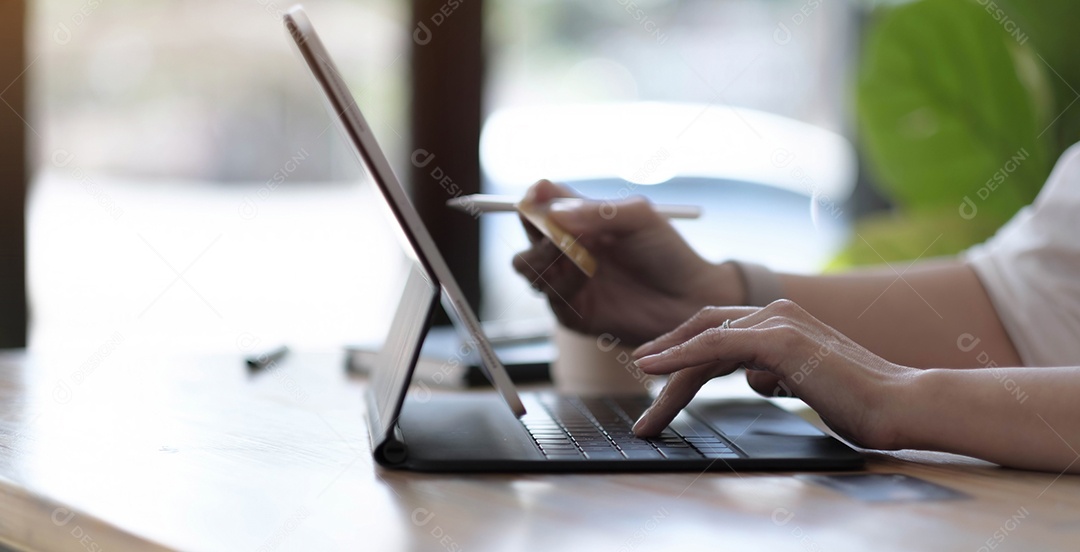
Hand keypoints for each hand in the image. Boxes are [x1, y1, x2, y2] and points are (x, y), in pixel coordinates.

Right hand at [512, 180, 742, 344]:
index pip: (541, 204)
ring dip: (543, 255)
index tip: (539, 194)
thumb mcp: (638, 218)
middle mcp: (568, 249)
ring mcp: (567, 281)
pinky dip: (562, 280)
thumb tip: (552, 213)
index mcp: (581, 220)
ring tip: (574, 252)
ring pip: (525, 266)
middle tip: (555, 230)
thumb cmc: (668, 254)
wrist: (688, 300)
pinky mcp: (571, 312)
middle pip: (527, 234)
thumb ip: (595, 211)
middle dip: (534, 229)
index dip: (534, 199)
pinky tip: (585, 273)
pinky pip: (548, 295)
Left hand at [630, 300, 917, 448]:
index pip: (717, 330)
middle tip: (639, 385)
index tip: (654, 371)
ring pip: (702, 342)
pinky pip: (714, 347)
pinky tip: (652, 369)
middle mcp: (775, 312)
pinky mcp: (778, 340)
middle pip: (703, 332)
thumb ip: (777, 373)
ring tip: (647, 409)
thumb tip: (756, 378)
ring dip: (666, 372)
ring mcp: (776, 322)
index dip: (681, 348)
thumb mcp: (805, 383)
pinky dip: (678, 357)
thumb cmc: (859, 401)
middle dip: (666, 359)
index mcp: (781, 320)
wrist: (901, 404)